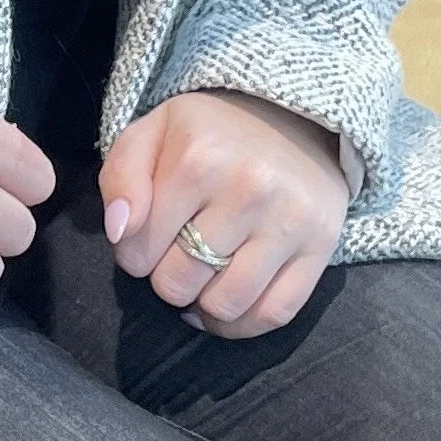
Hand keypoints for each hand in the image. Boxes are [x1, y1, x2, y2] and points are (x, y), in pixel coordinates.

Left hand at [99, 90, 349, 336]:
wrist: (292, 116)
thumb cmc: (209, 133)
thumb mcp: (152, 134)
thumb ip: (120, 178)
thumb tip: (119, 231)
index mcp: (199, 159)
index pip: (138, 251)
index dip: (132, 255)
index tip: (148, 237)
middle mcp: (249, 189)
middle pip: (179, 283)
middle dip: (167, 279)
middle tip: (177, 255)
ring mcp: (289, 220)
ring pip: (225, 304)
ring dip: (202, 304)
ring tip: (201, 279)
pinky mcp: (321, 245)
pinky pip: (275, 314)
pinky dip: (242, 324)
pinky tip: (225, 305)